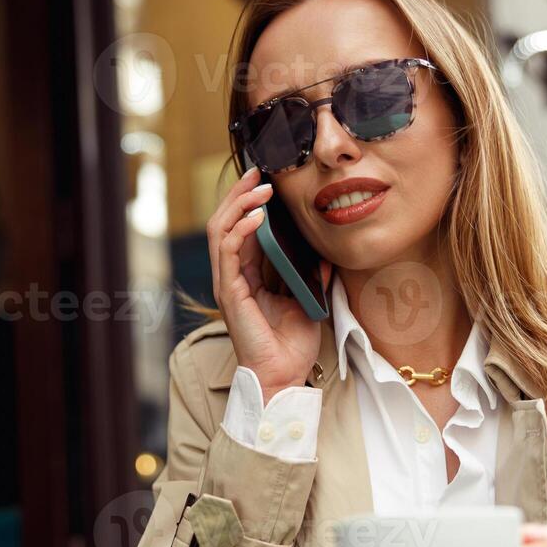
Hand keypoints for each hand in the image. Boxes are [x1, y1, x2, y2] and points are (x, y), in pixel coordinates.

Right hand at [207, 167, 331, 403]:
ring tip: (261, 188)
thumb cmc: (292, 344)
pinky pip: (228, 253)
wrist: (285, 375)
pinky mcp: (229, 294)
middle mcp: (233, 275)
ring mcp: (228, 283)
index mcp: (248, 274)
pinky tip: (256, 218)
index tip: (267, 178)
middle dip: (239, 193)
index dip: (249, 200)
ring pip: (220, 231)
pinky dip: (240, 231)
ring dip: (239, 205)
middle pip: (224, 222)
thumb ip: (313, 273)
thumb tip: (327, 251)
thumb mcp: (309, 298)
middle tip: (259, 171)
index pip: (240, 227)